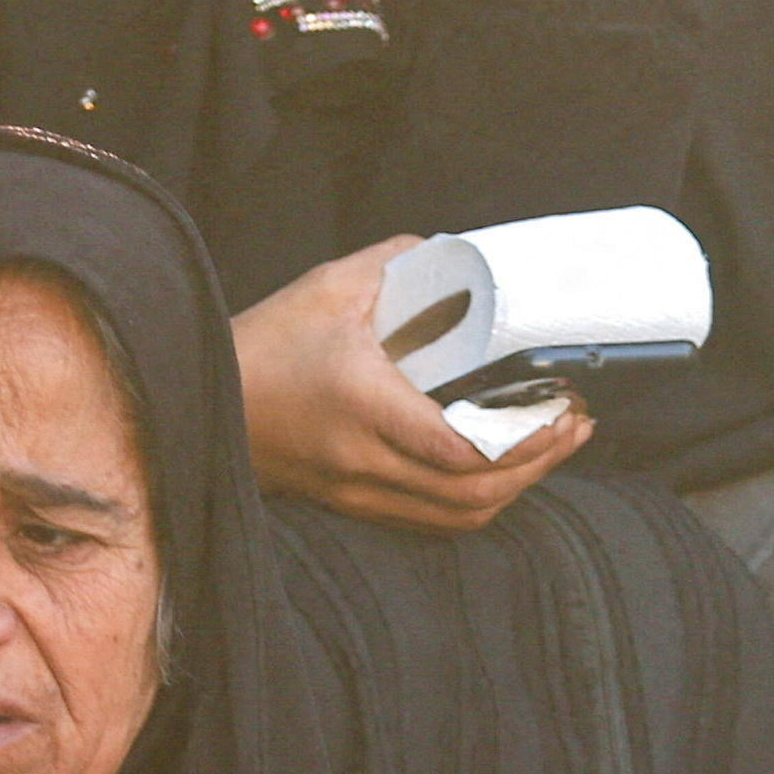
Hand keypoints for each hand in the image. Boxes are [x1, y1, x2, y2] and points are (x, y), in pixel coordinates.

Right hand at [230, 239, 590, 529]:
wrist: (199, 395)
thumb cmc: (263, 342)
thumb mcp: (330, 287)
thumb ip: (398, 263)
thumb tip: (457, 253)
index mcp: (363, 405)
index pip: (459, 447)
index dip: (525, 441)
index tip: (562, 410)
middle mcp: (362, 460)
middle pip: (474, 492)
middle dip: (539, 465)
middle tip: (574, 428)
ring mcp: (357, 491)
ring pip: (459, 515)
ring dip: (516, 488)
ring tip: (550, 448)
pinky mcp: (354, 503)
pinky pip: (433, 520)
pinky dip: (477, 501)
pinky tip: (503, 469)